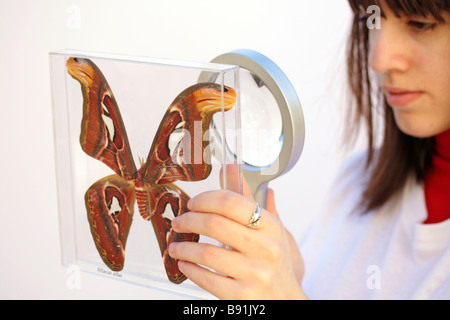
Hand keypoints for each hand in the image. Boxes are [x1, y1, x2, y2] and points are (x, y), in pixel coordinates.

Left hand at [168, 189, 306, 299]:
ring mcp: (254, 273)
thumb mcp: (267, 227)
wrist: (283, 298)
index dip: (204, 199)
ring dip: (183, 247)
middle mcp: (265, 248)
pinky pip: (206, 279)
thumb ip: (245, 199)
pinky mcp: (242, 295)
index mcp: (270, 225)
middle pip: (214, 224)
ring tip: (175, 246)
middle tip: (178, 222)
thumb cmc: (272, 258)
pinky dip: (190, 269)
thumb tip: (229, 167)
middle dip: (188, 221)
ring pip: (206, 253)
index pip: (230, 201)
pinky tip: (184, 263)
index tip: (192, 204)